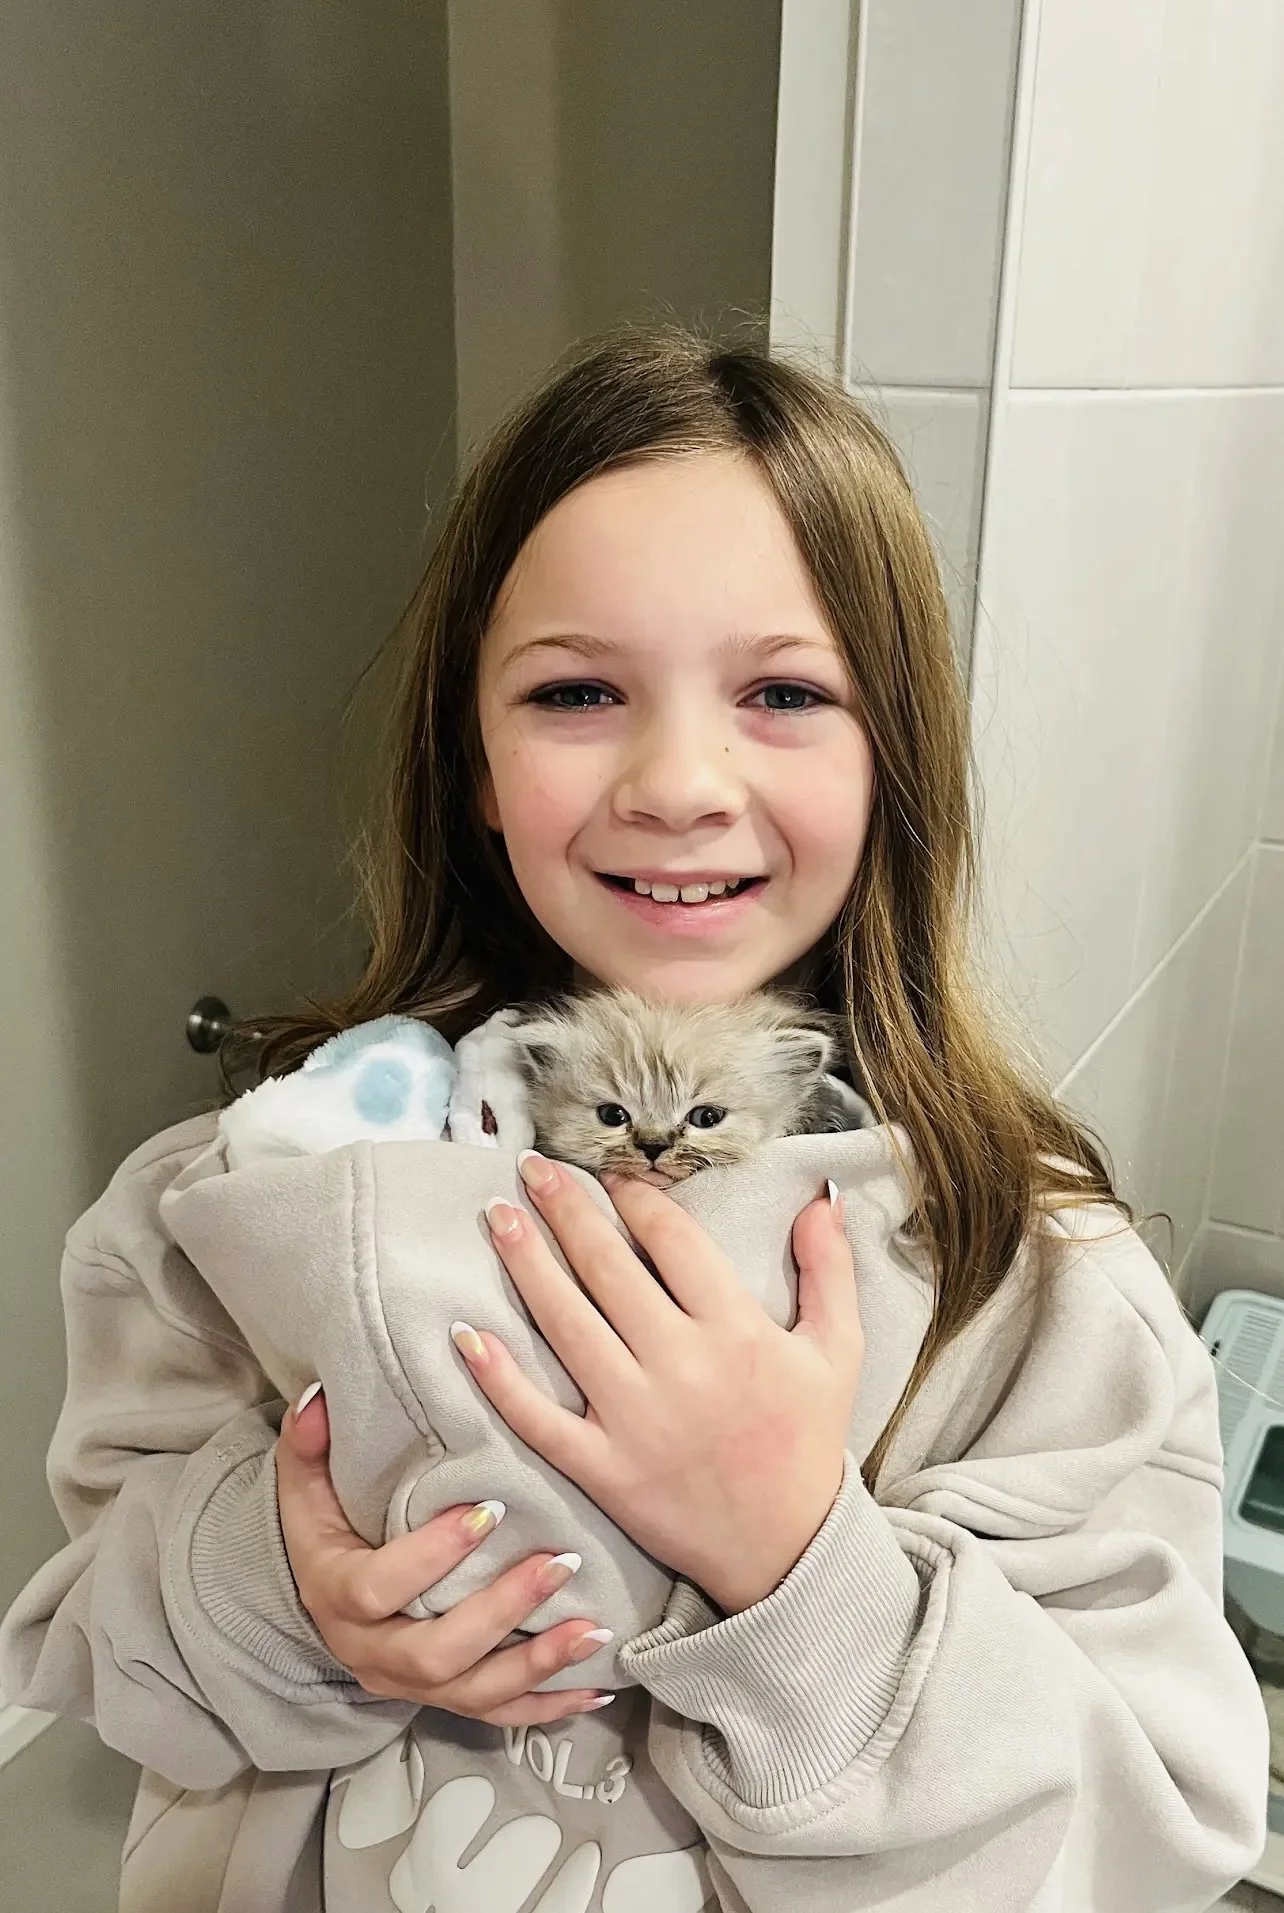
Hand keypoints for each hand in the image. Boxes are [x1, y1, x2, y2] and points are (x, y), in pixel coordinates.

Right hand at [275, 1388, 615, 1724]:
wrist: (323, 1601)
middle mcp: (371, 1654)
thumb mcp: (304, 1485)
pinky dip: (548, 1705)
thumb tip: (318, 1398)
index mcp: (336, 1596)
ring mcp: (411, 1687)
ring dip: (538, 1663)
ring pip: (475, 1693)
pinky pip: (498, 1716)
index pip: (379, 1588)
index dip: (432, 1556)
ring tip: (593, 1630)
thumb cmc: (325, 1529)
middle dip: (503, 1611)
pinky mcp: (446, 1701)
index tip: (490, 1511)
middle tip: (558, 1564)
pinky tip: (595, 1689)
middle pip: (436, 1652)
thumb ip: (307, 1443)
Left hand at [454, 1157, 861, 1614]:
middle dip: (564, 1208)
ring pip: (565, 1325)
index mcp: (737, 1330)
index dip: (635, 1197)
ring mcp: (635, 1419)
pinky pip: (537, 1417)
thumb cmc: (809, 1441)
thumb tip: (822, 1198)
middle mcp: (681, 1366)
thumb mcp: (837, 1351)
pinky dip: (497, 1377)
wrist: (789, 1552)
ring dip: (525, 1264)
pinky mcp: (603, 1469)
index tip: (610, 1174)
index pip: (672, 1240)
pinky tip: (464, 1334)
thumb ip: (830, 1269)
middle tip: (532, 1166)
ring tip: (497, 1216)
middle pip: (606, 1268)